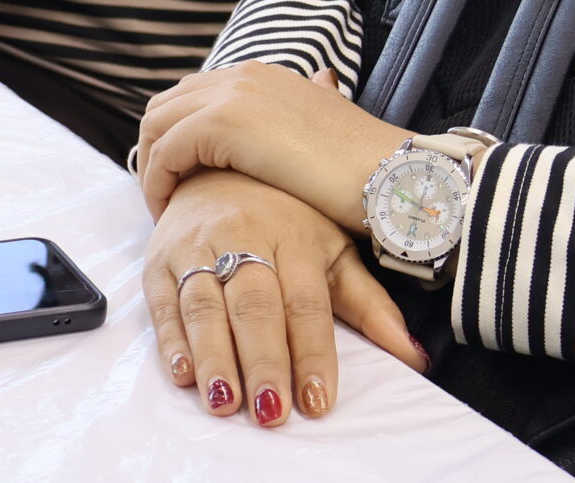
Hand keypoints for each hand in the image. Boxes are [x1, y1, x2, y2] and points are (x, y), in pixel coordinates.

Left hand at [138, 62, 403, 229]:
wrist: (387, 175)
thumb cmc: (360, 168)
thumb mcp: (321, 130)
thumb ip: (299, 115)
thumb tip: (318, 87)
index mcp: (262, 75)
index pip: (195, 95)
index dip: (177, 135)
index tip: (180, 177)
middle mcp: (241, 75)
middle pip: (167, 104)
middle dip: (155, 148)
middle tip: (164, 193)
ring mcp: (229, 95)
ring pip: (157, 124)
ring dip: (152, 166)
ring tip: (164, 206)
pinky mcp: (220, 123)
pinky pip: (165, 152)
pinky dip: (158, 182)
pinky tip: (171, 212)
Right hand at [144, 169, 425, 426]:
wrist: (213, 165)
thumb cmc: (281, 215)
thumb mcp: (330, 248)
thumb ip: (368, 304)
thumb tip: (415, 355)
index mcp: (294, 234)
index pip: (305, 301)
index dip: (312, 352)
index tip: (318, 400)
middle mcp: (244, 234)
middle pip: (255, 305)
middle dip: (263, 360)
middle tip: (270, 410)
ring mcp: (198, 245)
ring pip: (206, 305)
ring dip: (215, 357)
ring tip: (225, 401)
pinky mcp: (159, 259)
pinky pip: (164, 301)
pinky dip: (171, 339)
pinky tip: (183, 373)